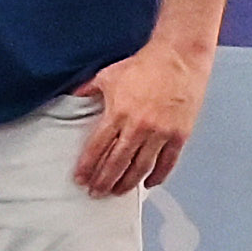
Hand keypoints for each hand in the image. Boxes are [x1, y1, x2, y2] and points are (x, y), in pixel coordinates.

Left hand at [71, 39, 210, 196]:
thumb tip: (71, 96)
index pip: (98, 148)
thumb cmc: (144, 65)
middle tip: (95, 193)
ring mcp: (161, 133)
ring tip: (116, 193)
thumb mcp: (108, 75)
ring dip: (127, 183)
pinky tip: (148, 184)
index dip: (88, 166)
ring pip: (141, 167)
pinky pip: (168, 162)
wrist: (179, 57)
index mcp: (118, 114)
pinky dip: (158, 176)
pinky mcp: (180, 134)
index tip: (80, 179)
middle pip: (117, 163)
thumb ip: (88, 90)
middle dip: (104, 181)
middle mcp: (139, 127)